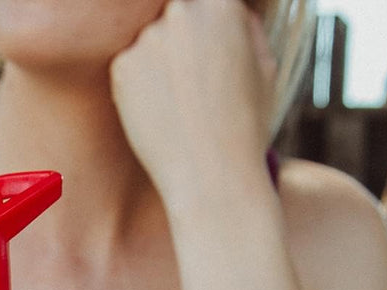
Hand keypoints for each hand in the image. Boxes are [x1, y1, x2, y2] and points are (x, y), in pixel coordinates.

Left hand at [109, 0, 277, 209]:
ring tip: (180, 105)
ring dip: (160, 64)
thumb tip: (231, 14)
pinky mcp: (122, 65)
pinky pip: (129, 67)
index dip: (205, 34)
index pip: (206, 3)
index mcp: (223, 4)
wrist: (211, 175)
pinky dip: (139, 87)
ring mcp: (149, 37)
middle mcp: (183, 11)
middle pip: (175, 16)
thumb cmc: (245, 126)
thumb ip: (245, 28)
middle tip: (192, 82)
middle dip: (181, 44)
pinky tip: (161, 114)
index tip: (201, 61)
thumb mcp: (265, 67)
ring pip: (150, 42)